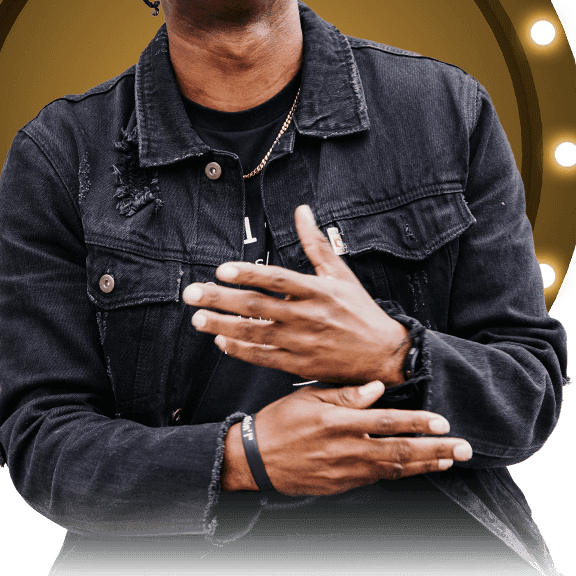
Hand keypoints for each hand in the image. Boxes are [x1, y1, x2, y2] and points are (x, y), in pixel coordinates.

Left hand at [183, 204, 410, 384]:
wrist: (384, 355)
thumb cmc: (360, 310)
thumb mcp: (341, 274)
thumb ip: (316, 243)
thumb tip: (302, 210)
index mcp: (317, 291)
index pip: (276, 279)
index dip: (248, 274)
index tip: (221, 270)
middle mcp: (307, 316)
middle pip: (256, 306)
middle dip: (220, 299)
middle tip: (190, 293)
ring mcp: (301, 342)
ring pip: (255, 333)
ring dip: (222, 325)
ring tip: (196, 318)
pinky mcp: (299, 364)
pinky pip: (263, 357)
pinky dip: (240, 350)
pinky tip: (220, 341)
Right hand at [222, 381, 472, 494]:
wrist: (255, 459)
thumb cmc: (280, 421)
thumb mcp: (308, 398)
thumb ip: (345, 394)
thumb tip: (377, 388)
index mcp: (338, 423)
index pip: (387, 422)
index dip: (418, 423)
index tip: (443, 422)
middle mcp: (346, 450)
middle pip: (400, 451)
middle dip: (436, 450)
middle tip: (464, 448)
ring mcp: (346, 472)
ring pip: (394, 469)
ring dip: (425, 465)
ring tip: (450, 460)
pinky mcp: (342, 486)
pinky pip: (378, 479)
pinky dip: (402, 474)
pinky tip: (417, 468)